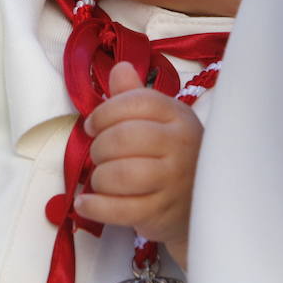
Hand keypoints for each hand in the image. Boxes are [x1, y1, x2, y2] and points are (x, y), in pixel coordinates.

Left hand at [74, 61, 201, 269]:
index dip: (105, 112)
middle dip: (99, 146)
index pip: (136, 102)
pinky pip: (119, 209)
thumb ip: (134, 95)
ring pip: (121, 174)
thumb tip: (119, 68)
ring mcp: (172, 182)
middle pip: (124, 138)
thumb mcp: (160, 120)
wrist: (197, 204)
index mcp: (178, 116)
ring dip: (99, 176)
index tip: (92, 125)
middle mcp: (179, 146)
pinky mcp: (161, 213)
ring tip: (99, 178)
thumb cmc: (171, 155)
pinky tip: (85, 202)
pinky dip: (95, 206)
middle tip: (98, 154)